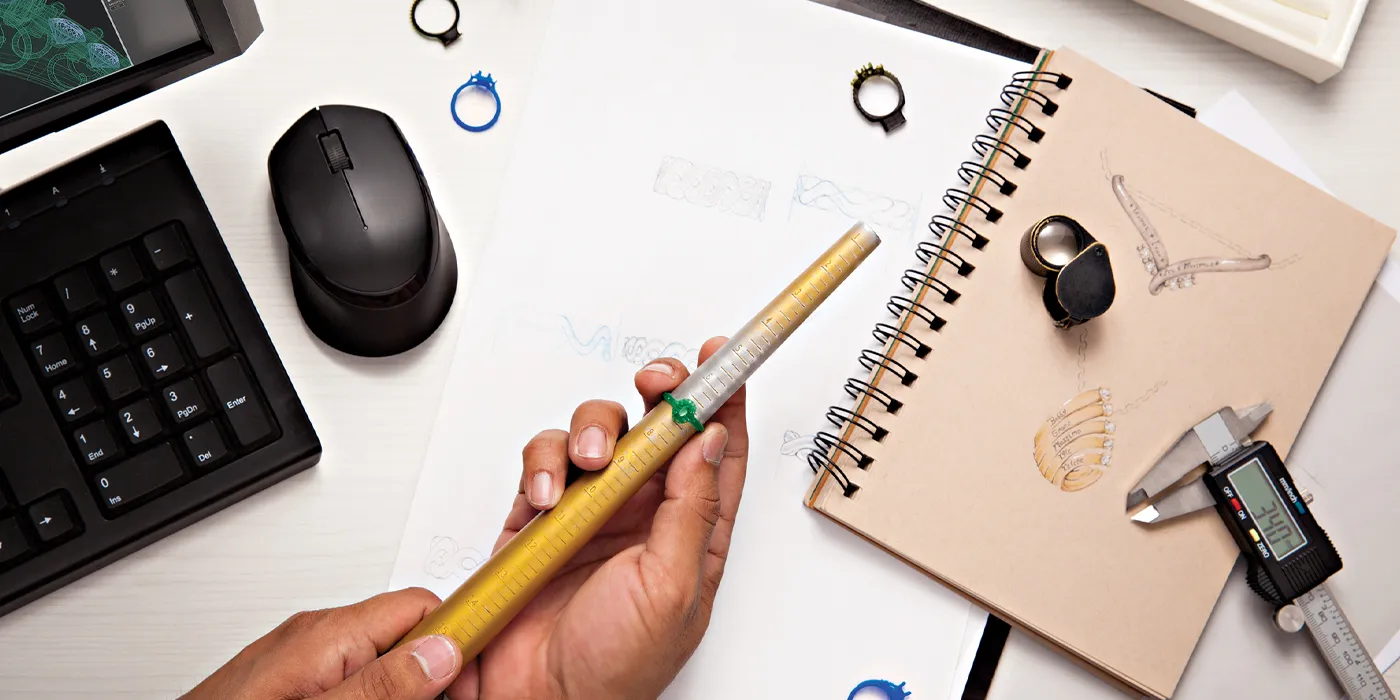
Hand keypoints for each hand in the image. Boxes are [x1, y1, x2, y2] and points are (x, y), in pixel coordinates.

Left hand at [178, 587, 464, 699]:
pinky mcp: (289, 683)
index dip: (457, 642)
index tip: (472, 682)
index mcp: (326, 636)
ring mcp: (299, 662)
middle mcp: (313, 639)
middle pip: (406, 638)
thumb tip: (442, 651)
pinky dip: (370, 695)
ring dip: (401, 690)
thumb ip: (381, 686)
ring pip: (380, 664)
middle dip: (431, 676)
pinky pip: (350, 678)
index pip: (423, 607)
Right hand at [451, 336, 749, 699]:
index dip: (722, 398)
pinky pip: (545, 461)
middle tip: (655, 383)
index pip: (714, 448)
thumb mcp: (673, 587)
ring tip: (589, 465)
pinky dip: (544, 464)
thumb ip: (692, 509)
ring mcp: (591, 509)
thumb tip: (709, 440)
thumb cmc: (616, 667)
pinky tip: (547, 496)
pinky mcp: (541, 514)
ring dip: (593, 432)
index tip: (725, 357)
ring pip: (598, 431)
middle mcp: (643, 511)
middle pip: (656, 424)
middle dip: (657, 391)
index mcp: (691, 529)